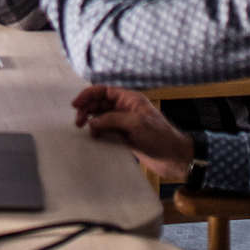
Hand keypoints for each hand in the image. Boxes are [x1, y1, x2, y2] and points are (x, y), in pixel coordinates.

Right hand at [72, 86, 193, 182]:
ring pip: (101, 116)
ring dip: (91, 121)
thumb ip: (113, 119)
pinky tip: (93, 138)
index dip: (88, 95)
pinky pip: (106, 130)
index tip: (76, 105)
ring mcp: (124, 122)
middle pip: (100, 103)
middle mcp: (125, 108)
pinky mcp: (124, 136)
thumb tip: (92, 122)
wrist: (173, 158)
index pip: (104, 91)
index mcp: (129, 99)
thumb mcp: (136, 124)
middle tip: (78, 122)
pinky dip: (97, 132)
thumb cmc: (159, 137)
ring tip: (83, 130)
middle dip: (87, 109)